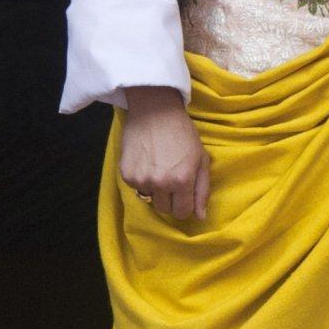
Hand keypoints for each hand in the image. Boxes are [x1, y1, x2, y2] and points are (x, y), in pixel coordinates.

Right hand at [120, 87, 210, 220]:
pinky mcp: (126, 174)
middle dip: (170, 199)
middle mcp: (160, 183)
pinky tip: (147, 162)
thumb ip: (202, 190)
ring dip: (155, 189)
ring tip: (159, 167)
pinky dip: (141, 179)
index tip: (184, 193)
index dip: (184, 205)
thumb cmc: (183, 133)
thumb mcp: (200, 159)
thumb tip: (200, 217)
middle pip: (164, 209)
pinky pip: (136, 187)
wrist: (155, 111)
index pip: (182, 212)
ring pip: (149, 199)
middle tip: (171, 177)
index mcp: (182, 181)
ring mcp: (141, 179)